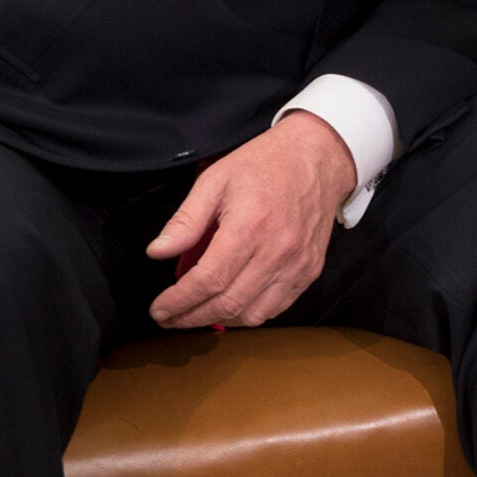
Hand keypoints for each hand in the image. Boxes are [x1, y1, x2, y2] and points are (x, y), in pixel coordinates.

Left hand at [145, 111, 355, 329]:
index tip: (160, 309)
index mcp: (250, 225)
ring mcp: (297, 263)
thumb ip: (185, 220)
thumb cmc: (267, 164)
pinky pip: (277, 307)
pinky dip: (251, 313)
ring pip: (253, 314)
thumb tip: (158, 252)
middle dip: (191, 318)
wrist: (318, 156)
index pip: (208, 280)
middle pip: (227, 304)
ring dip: (220, 320)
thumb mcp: (215, 180)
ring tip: (199, 311)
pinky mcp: (310, 269)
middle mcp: (277, 250)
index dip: (178, 302)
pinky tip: (234, 302)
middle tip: (171, 316)